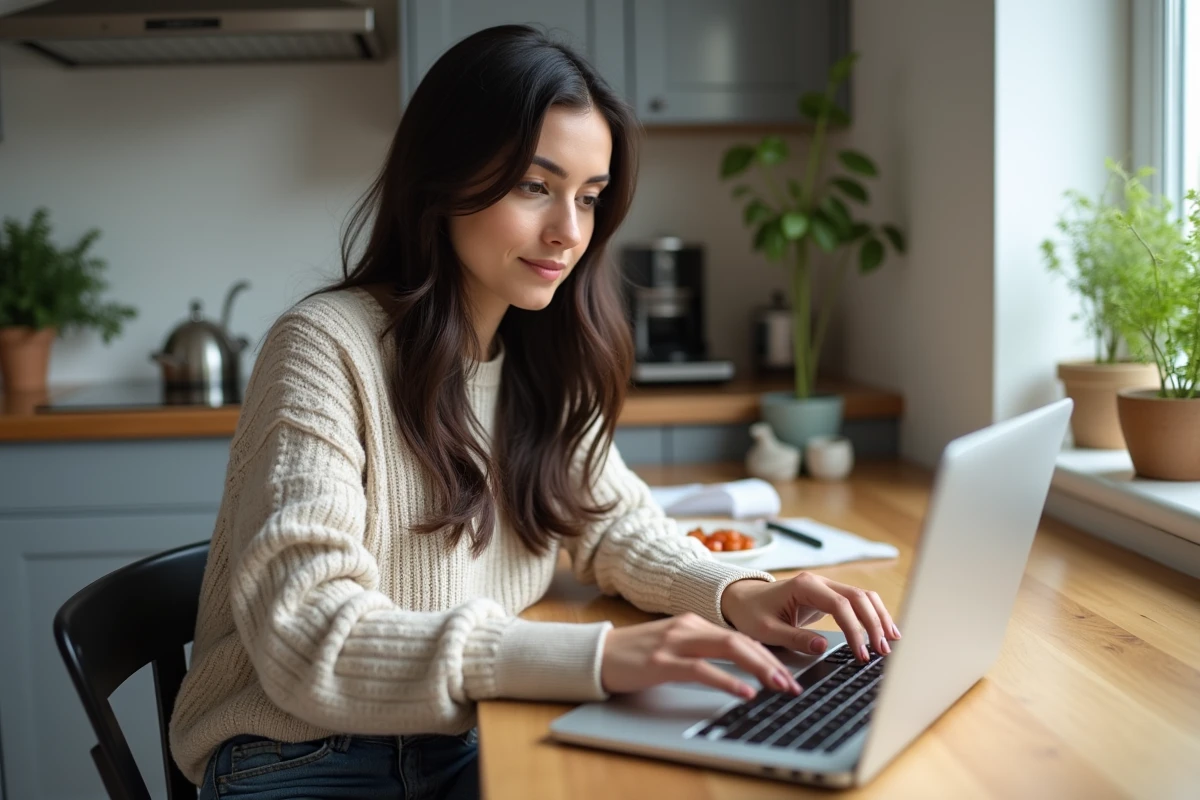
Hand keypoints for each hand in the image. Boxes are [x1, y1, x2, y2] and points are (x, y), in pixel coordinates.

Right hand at [600, 613, 803, 698]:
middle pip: (741, 640)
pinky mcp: (662, 661)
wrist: (596, 654)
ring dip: (759, 668)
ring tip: (779, 686)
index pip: (740, 637)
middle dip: (771, 662)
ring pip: (728, 649)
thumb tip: (739, 668)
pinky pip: (702, 669)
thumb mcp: (673, 646)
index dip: (767, 655)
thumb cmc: (635, 655)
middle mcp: (687, 627)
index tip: (788, 673)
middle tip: (793, 683)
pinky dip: (727, 680)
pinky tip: (744, 692)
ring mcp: (675, 642)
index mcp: (693, 623)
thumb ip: (702, 651)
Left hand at [720, 574, 900, 662]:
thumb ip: (795, 638)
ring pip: (862, 597)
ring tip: (891, 641)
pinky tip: (882, 630)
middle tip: (882, 651)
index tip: (861, 653)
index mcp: (804, 586)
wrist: (741, 599)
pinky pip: (856, 603)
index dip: (855, 630)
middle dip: (874, 624)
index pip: (840, 606)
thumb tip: (823, 646)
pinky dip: (871, 615)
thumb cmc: (751, 613)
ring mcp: (825, 587)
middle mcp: (819, 582)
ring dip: (878, 617)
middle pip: (858, 597)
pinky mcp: (828, 596)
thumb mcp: (767, 630)